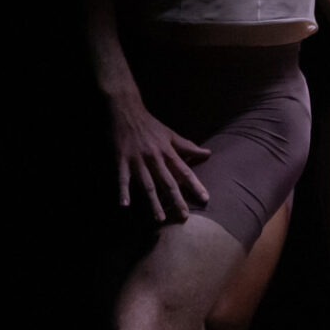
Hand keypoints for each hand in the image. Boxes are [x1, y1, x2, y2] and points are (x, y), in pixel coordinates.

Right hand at [108, 93, 209, 222]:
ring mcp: (137, 160)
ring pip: (148, 184)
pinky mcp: (121, 160)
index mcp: (168, 152)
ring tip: (159, 219)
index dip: (196, 185)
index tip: (205, 199)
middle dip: (177, 200)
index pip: (185, 171)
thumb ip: (188, 146)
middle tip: (184, 217)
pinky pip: (123, 178)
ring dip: (153, 202)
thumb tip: (208, 154)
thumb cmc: (150, 125)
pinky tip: (125, 205)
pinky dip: (123, 191)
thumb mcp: (171, 134)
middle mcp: (155, 158)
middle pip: (168, 182)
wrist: (127, 111)